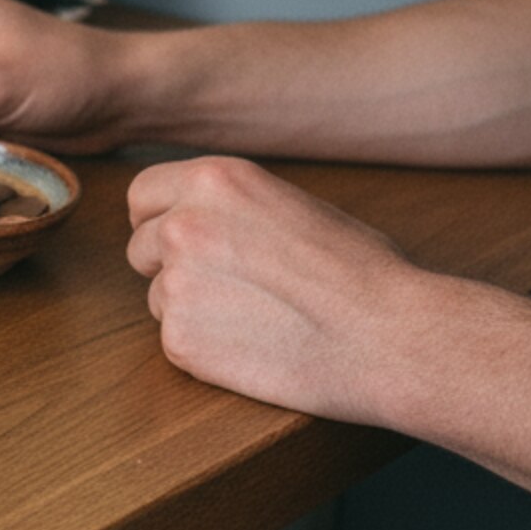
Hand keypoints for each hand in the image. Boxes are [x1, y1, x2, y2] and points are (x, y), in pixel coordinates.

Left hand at [126, 155, 422, 421]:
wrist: (390, 336)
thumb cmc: (362, 272)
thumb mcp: (292, 204)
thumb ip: (233, 208)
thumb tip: (202, 217)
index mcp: (214, 180)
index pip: (142, 195)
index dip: (159, 220)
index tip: (180, 240)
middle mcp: (183, 224)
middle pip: (141, 248)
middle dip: (172, 267)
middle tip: (228, 289)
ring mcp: (177, 283)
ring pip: (158, 297)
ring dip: (192, 310)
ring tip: (257, 320)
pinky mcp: (181, 340)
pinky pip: (175, 341)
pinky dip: (204, 349)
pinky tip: (256, 349)